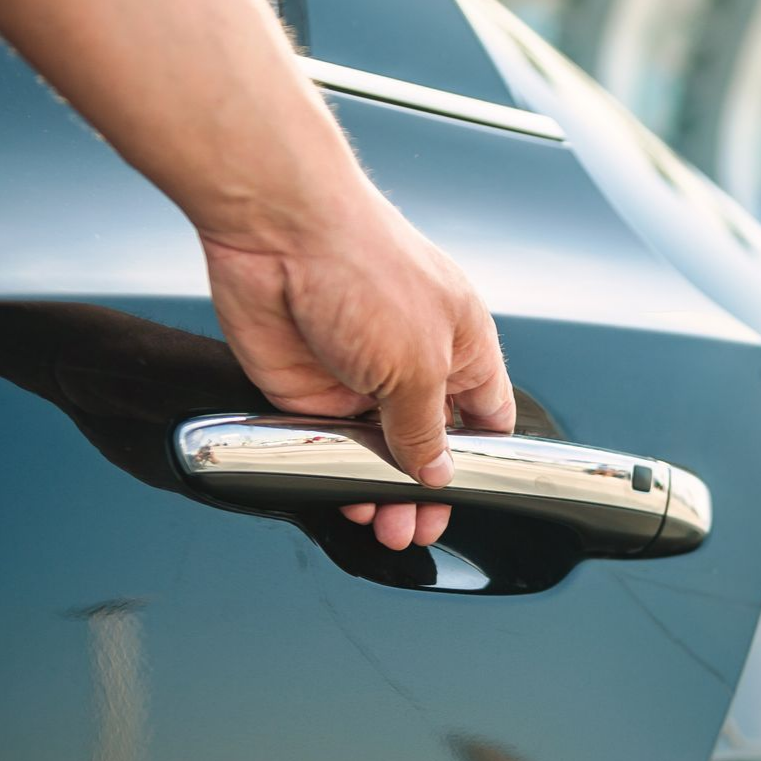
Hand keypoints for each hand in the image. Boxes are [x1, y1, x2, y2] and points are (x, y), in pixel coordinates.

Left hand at [202, 189, 514, 550]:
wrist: (276, 232)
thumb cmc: (365, 267)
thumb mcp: (419, 362)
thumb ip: (427, 428)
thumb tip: (437, 473)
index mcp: (460, 345)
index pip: (485, 417)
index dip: (478, 461)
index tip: (467, 499)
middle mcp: (411, 361)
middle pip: (427, 445)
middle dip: (423, 491)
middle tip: (413, 528)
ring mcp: (358, 376)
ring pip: (374, 452)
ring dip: (378, 491)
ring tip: (381, 525)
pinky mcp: (307, 387)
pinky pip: (324, 443)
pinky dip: (331, 473)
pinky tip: (339, 496)